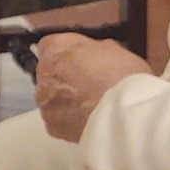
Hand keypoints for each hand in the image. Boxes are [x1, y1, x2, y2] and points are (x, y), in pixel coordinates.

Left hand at [34, 33, 151, 142]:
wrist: (125, 114)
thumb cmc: (122, 78)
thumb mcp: (113, 48)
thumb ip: (91, 49)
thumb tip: (89, 53)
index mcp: (57, 48)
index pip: (49, 46)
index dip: (65, 55)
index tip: (77, 62)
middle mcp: (44, 73)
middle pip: (48, 73)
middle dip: (64, 78)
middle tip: (87, 85)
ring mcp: (45, 100)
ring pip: (51, 97)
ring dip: (65, 100)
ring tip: (89, 105)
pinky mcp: (51, 124)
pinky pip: (57, 119)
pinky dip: (68, 120)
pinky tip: (87, 119)